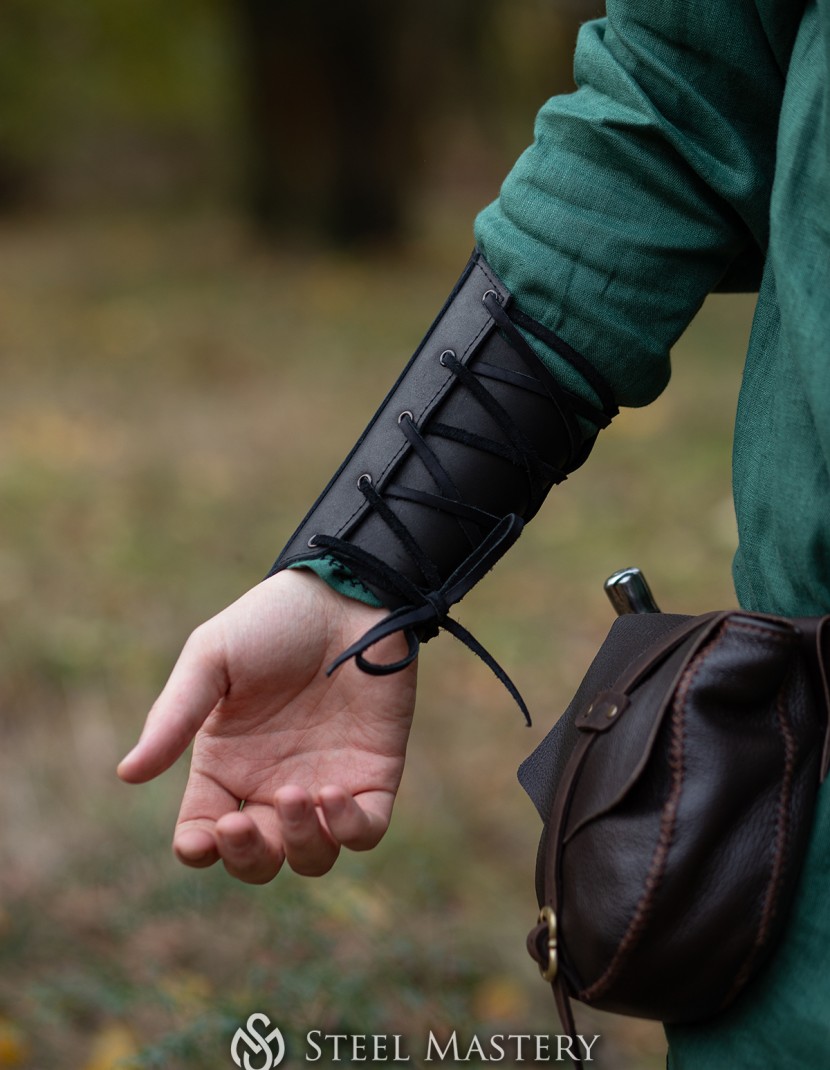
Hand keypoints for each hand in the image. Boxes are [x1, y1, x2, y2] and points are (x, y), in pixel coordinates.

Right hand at [117, 570, 416, 882]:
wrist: (346, 593)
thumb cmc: (272, 621)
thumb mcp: (211, 658)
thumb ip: (174, 715)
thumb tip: (128, 773)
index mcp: (227, 764)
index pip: (203, 833)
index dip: (199, 849)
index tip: (202, 837)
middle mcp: (273, 783)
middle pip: (257, 860)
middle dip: (248, 857)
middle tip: (243, 823)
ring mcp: (324, 783)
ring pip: (311, 857)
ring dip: (299, 844)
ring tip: (298, 793)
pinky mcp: (373, 774)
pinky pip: (365, 831)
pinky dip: (349, 829)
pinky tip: (333, 794)